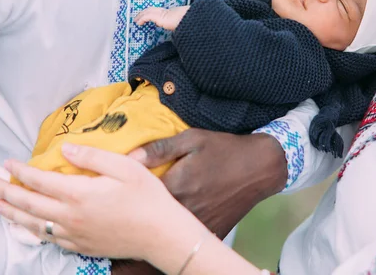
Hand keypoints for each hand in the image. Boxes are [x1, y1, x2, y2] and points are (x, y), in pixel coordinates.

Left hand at [0, 144, 199, 261]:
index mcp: (80, 194)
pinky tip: (26, 226)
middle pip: (29, 204)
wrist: (162, 234)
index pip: (40, 181)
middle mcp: (71, 217)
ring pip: (34, 224)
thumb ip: (91, 157)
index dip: (21, 171)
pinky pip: (48, 239)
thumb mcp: (125, 167)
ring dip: (11, 213)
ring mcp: (75, 235)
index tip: (7, 163)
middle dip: (5, 193)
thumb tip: (63, 150)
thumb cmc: (147, 198)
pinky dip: (31, 231)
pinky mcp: (81, 246)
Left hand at [128, 129, 286, 237]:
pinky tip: (169, 221)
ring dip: (155, 221)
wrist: (259, 167)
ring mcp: (199, 225)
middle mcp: (185, 211)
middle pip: (150, 216)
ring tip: (145, 211)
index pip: (138, 196)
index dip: (125, 192)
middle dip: (138, 208)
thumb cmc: (223, 149)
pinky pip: (185, 236)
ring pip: (166, 229)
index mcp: (176, 187)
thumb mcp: (191, 139)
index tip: (115, 187)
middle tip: (125, 201)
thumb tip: (129, 158)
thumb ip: (159, 149)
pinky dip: (175, 230)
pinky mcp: (210, 231)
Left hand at [135, 5, 189, 30]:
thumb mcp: (182, 28)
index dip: (152, 13)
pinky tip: (138, 23)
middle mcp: (166, 11)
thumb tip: (180, 39)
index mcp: (171, 13)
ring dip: (141, 15)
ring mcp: (162, 13)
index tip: (148, 18)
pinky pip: (147, 16)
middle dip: (144, 13)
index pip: (159, 11)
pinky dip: (142, 19)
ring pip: (148, 11)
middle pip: (152, 9)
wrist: (190, 20)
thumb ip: (178, 30)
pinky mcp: (159, 16)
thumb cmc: (189, 24)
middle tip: (138, 18)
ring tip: (136, 20)